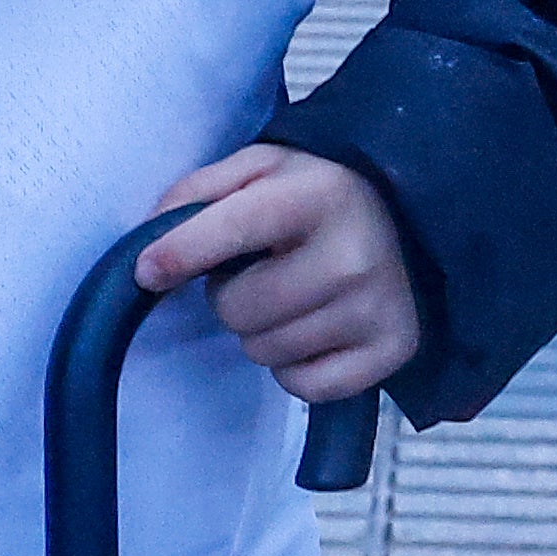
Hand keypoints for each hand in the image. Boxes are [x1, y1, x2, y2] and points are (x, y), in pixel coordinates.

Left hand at [138, 142, 422, 406]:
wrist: (409, 220)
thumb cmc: (318, 194)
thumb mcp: (262, 168)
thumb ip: (200, 191)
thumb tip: (150, 243)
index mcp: (318, 195)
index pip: (232, 230)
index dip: (179, 254)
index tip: (147, 271)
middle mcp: (353, 255)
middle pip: (238, 310)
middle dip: (230, 296)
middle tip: (257, 273)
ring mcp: (376, 309)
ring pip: (265, 351)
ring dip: (261, 331)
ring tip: (290, 298)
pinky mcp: (392, 351)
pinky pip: (303, 386)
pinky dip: (295, 367)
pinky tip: (314, 330)